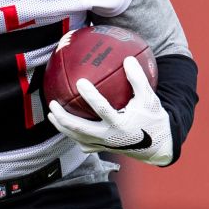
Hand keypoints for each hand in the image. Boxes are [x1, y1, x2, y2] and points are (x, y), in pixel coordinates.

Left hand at [47, 56, 173, 165]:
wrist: (156, 145)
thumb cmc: (152, 118)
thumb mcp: (149, 98)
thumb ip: (138, 79)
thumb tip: (128, 58)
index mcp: (120, 123)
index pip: (102, 109)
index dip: (90, 96)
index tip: (80, 82)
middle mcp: (109, 136)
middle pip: (80, 128)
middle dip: (63, 116)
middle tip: (53, 103)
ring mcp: (103, 145)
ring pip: (77, 137)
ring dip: (62, 126)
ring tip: (51, 114)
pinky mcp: (102, 149)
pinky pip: (82, 143)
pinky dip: (72, 134)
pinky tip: (64, 125)